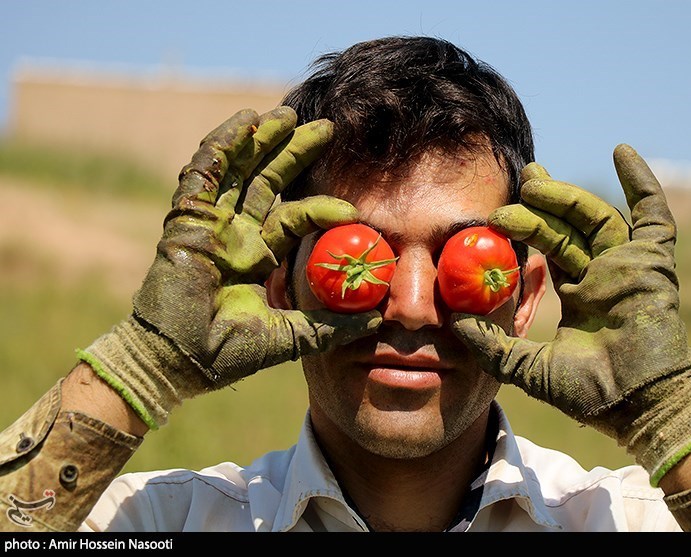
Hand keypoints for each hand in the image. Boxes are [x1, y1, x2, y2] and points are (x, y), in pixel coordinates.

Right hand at [79, 107, 380, 427]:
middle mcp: (234, 234)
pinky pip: (204, 173)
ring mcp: (209, 224)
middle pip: (268, 182)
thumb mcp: (291, 335)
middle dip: (294, 153)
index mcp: (256, 255)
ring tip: (288, 113)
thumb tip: (376, 318)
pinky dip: (223, 145)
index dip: (321, 205)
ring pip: (239, 170)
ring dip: (262, 140)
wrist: (178, 363)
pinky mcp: (185, 220)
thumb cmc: (226, 354)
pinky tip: (245, 122)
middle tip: (326, 127)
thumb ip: (330, 325)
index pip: (294, 216)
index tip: (353, 206)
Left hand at [451, 144, 690, 482]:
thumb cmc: (591, 395)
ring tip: (534, 181)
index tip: (501, 208)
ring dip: (567, 197)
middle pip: (570, 228)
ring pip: (596, 219)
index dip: (530, 225)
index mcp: (580, 295)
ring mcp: (629, 268)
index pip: (551, 249)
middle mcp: (604, 276)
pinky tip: (622, 152)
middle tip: (518, 180)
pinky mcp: (655, 266)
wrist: (638, 408)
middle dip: (543, 202)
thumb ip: (492, 347)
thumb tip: (453, 323)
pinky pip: (654, 218)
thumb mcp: (529, 367)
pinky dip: (642, 185)